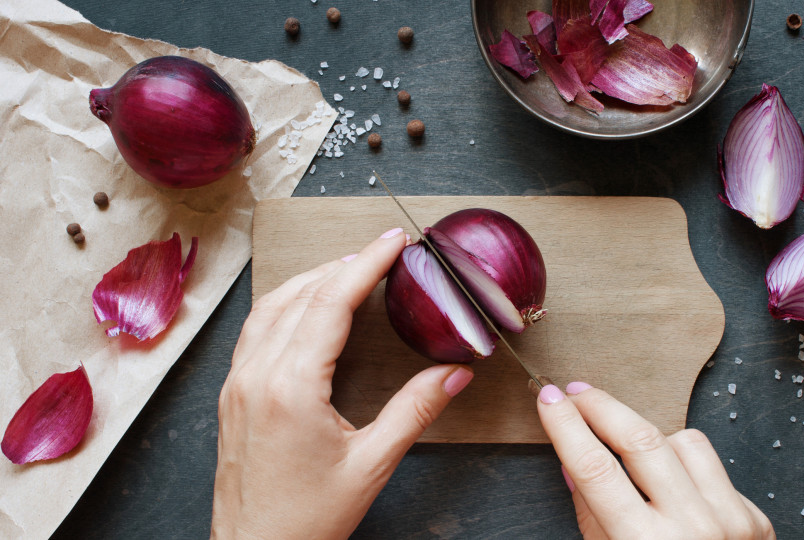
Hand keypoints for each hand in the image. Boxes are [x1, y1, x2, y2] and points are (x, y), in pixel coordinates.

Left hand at [211, 228, 474, 538]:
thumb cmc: (306, 519)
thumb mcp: (372, 464)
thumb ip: (415, 411)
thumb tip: (454, 373)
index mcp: (291, 386)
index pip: (332, 302)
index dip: (368, 264)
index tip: (394, 241)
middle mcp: (257, 375)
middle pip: (302, 294)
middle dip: (345, 264)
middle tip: (383, 252)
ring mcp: (238, 383)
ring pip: (272, 306)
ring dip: (312, 279)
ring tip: (350, 270)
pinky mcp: (232, 394)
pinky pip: (257, 329)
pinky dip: (286, 304)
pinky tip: (306, 307)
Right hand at [537, 382, 774, 539]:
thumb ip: (593, 515)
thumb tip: (573, 460)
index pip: (594, 469)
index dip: (565, 426)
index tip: (548, 397)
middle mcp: (692, 531)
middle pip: (640, 439)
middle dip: (601, 406)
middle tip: (576, 391)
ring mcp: (731, 523)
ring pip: (684, 441)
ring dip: (652, 438)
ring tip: (631, 454)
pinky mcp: (756, 521)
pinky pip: (714, 467)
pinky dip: (689, 468)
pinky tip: (677, 490)